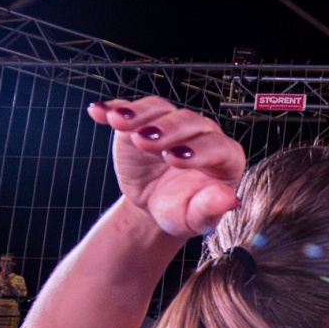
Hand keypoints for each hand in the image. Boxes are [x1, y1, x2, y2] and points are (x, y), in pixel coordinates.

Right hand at [89, 97, 245, 237]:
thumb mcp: (194, 218)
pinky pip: (131, 109)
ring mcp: (171, 124)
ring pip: (160, 109)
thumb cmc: (182, 210)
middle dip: (167, 129)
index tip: (174, 159)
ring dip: (139, 113)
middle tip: (145, 140)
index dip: (198, 150)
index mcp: (224, 156)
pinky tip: (98, 112)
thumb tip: (230, 200)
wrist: (157, 205)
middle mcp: (201, 133)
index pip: (217, 146)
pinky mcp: (144, 121)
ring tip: (119, 121)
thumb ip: (211, 209)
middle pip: (188, 121)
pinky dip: (113, 109)